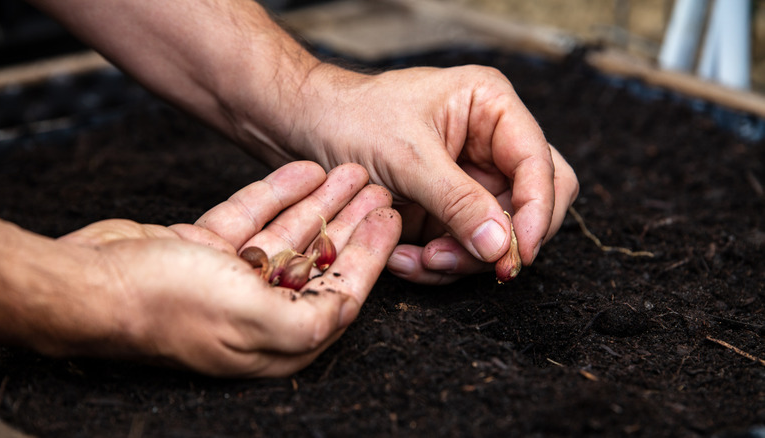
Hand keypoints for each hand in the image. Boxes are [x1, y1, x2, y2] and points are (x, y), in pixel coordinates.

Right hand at [50, 162, 398, 376]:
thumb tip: (352, 308)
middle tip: (379, 187)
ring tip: (349, 170)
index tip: (392, 218)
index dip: (371, 254)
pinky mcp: (204, 249)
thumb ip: (312, 319)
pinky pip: (251, 217)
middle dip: (350, 222)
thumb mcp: (254, 320)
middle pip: (319, 260)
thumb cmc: (168, 307)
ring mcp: (228, 278)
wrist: (89, 284)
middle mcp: (257, 312)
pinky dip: (276, 193)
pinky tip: (303, 171)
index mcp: (276, 340)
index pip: (340, 292)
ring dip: (319, 202)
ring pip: (287, 234)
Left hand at [297, 64, 578, 283]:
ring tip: (421, 260)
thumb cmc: (351, 120)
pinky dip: (439, 262)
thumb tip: (504, 247)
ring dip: (465, 258)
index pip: (539, 164)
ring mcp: (470, 179)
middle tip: (480, 267)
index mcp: (491, 107)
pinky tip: (404, 259)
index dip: (535, 212)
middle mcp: (490, 142)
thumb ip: (459, 202)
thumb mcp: (407, 158)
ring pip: (499, 234)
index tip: (517, 254)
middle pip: (531, 202)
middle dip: (503, 240)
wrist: (303, 130)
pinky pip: (463, 247)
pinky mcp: (448, 210)